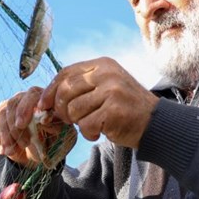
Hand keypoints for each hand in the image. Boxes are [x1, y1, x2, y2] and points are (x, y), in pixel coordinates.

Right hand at [0, 88, 72, 167]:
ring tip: (13, 151)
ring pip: (3, 114)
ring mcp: (10, 105)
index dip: (25, 108)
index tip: (22, 125)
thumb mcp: (57, 134)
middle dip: (14, 125)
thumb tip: (45, 119)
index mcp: (42, 98)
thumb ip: (54, 125)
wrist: (38, 150)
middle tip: (24, 144)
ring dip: (7, 135)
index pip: (32, 95)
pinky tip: (3, 150)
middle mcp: (25, 97)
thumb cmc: (51, 139)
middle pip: (14, 103)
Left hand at [39, 57, 157, 147]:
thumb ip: (81, 87)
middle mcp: (107, 74)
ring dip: (78, 123)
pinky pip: (85, 125)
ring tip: (92, 125)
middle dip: (62, 110)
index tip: (43, 105)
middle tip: (70, 120)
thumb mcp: (105, 87)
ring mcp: (112, 91)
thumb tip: (46, 99)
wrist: (156, 123)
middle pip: (65, 91)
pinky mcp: (114, 110)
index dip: (50, 90)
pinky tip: (100, 132)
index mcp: (102, 65)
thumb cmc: (124, 107)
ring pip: (73, 110)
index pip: (66, 73)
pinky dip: (89, 133)